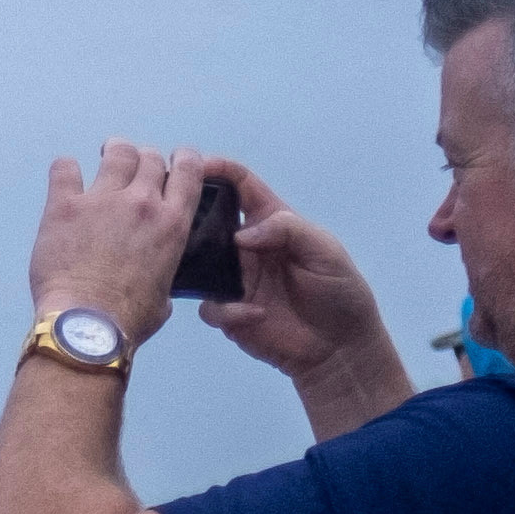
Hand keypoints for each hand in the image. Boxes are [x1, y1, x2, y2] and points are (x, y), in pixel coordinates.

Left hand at [28, 139, 198, 346]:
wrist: (87, 325)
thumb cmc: (128, 318)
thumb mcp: (165, 295)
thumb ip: (164, 275)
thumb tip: (158, 284)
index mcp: (172, 223)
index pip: (188, 170)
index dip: (183, 158)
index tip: (175, 159)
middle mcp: (142, 203)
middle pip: (149, 158)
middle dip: (143, 159)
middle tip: (132, 167)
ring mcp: (103, 201)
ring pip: (116, 154)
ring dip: (114, 152)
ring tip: (105, 155)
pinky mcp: (65, 206)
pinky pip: (65, 168)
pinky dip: (66, 168)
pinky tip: (66, 175)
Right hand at [192, 158, 387, 380]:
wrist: (340, 347)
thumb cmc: (339, 291)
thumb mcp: (325, 250)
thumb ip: (287, 229)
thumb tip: (241, 235)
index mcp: (271, 222)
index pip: (241, 185)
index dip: (219, 170)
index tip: (195, 166)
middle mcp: (246, 247)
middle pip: (208, 221)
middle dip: (190, 216)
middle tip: (175, 221)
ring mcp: (235, 280)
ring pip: (197, 263)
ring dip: (197, 267)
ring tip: (208, 276)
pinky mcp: (229, 312)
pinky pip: (209, 306)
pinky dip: (226, 310)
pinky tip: (253, 315)